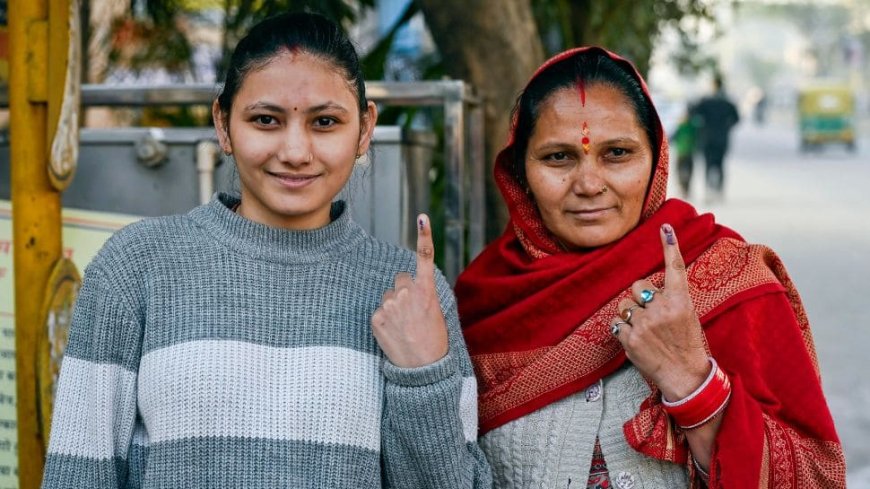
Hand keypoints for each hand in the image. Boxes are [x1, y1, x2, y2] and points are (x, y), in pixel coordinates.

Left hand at [371, 214, 448, 367]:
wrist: (422, 368)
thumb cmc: (433, 341)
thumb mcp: (436, 313)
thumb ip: (422, 295)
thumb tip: (407, 287)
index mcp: (427, 291)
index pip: (424, 257)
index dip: (424, 235)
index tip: (422, 216)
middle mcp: (407, 293)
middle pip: (400, 279)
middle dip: (404, 291)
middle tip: (412, 313)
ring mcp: (390, 305)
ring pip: (388, 296)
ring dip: (393, 307)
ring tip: (404, 326)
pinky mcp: (376, 317)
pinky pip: (378, 311)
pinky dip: (384, 320)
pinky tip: (394, 333)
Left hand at [611, 223, 709, 400]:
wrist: (684, 376)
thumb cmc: (686, 344)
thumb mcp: (687, 316)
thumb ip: (669, 299)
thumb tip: (644, 289)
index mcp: (681, 301)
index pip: (674, 268)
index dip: (669, 246)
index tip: (665, 227)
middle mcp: (662, 309)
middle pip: (637, 286)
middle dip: (640, 297)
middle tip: (652, 315)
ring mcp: (645, 323)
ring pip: (623, 305)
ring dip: (631, 314)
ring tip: (646, 330)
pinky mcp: (630, 338)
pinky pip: (617, 323)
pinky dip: (624, 330)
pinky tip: (638, 340)